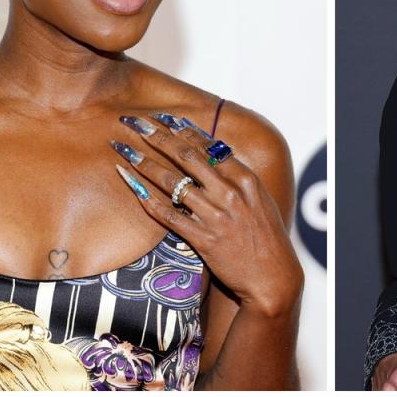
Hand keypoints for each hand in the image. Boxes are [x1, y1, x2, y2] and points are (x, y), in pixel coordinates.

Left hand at [114, 115, 302, 315]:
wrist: (272, 277)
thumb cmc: (267, 237)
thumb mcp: (261, 199)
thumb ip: (238, 177)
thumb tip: (214, 155)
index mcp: (245, 178)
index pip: (208, 146)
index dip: (183, 129)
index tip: (164, 119)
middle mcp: (230, 193)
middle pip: (186, 156)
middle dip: (158, 136)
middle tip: (137, 123)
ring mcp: (215, 215)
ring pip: (172, 182)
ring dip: (145, 162)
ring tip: (124, 149)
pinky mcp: (202, 238)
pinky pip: (167, 214)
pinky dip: (145, 197)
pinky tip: (130, 182)